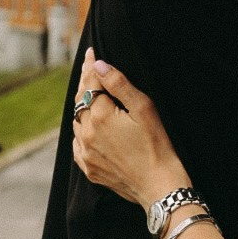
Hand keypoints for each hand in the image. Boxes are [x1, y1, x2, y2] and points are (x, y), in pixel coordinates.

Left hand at [71, 48, 189, 206]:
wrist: (159, 186)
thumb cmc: (158, 145)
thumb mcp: (144, 109)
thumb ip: (119, 84)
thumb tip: (99, 65)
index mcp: (100, 116)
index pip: (91, 84)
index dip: (91, 67)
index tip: (92, 52)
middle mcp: (87, 134)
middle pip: (81, 100)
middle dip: (85, 82)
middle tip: (89, 66)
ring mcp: (86, 153)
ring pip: (77, 121)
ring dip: (82, 105)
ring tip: (89, 93)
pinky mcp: (89, 168)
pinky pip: (78, 143)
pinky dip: (81, 130)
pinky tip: (87, 125)